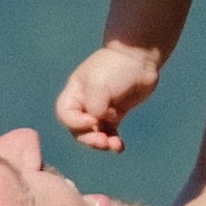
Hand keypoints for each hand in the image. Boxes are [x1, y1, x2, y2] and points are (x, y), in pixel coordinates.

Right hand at [59, 39, 162, 153]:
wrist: (140, 58)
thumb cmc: (116, 67)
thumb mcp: (99, 84)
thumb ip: (95, 106)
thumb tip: (100, 121)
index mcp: (75, 93)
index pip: (65, 115)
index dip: (76, 124)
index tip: (93, 120)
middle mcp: (85, 103)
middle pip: (79, 129)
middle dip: (90, 139)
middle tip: (104, 141)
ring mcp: (101, 109)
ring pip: (96, 134)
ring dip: (103, 143)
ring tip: (115, 146)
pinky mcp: (116, 113)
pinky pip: (111, 133)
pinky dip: (114, 142)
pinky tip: (120, 148)